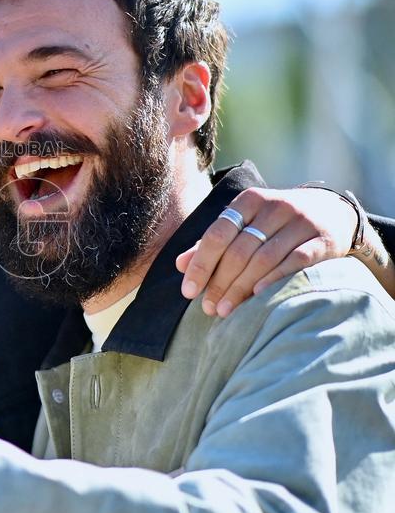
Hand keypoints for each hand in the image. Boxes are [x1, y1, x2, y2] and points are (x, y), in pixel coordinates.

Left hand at [176, 187, 356, 317]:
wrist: (333, 211)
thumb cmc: (275, 224)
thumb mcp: (245, 225)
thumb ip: (214, 243)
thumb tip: (180, 264)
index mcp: (249, 201)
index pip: (217, 234)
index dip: (200, 265)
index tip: (188, 291)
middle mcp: (275, 207)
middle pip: (239, 250)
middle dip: (220, 282)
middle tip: (207, 308)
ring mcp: (302, 222)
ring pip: (264, 258)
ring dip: (241, 288)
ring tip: (226, 311)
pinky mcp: (325, 239)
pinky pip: (297, 261)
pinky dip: (275, 279)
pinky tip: (259, 297)